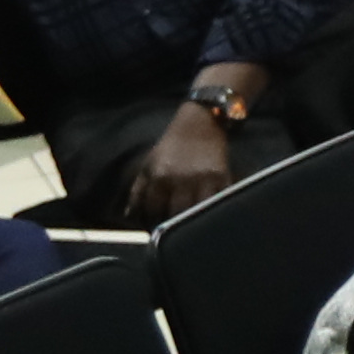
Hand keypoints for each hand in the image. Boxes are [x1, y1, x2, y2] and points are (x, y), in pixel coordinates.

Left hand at [130, 104, 235, 221]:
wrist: (199, 123)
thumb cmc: (171, 146)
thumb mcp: (149, 164)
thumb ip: (138, 191)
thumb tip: (130, 216)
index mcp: (160, 176)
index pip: (153, 211)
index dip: (152, 222)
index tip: (155, 227)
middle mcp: (181, 179)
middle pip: (176, 215)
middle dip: (174, 225)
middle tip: (174, 230)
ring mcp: (204, 180)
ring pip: (198, 213)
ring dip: (194, 222)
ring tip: (191, 226)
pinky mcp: (224, 178)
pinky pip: (220, 202)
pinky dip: (215, 212)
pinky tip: (209, 216)